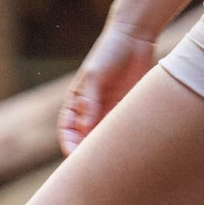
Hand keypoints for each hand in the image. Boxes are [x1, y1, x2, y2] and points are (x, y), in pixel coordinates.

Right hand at [57, 25, 156, 155]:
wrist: (136, 37)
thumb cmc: (109, 52)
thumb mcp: (95, 75)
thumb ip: (89, 101)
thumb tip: (83, 128)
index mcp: (76, 103)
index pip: (67, 130)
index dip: (69, 144)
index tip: (74, 156)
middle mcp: (91, 112)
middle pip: (85, 139)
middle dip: (87, 154)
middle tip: (94, 167)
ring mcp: (109, 113)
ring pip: (104, 139)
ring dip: (106, 150)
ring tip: (112, 161)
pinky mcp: (126, 111)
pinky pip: (122, 131)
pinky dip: (122, 141)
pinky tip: (127, 148)